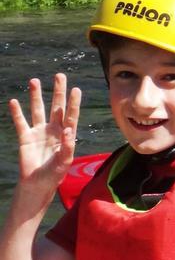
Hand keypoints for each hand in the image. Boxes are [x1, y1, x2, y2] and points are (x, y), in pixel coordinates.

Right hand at [9, 74, 80, 192]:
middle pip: (56, 106)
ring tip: (35, 81)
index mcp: (66, 135)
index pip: (71, 115)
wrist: (37, 184)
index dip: (73, 103)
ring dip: (36, 96)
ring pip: (37, 110)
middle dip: (58, 91)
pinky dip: (16, 112)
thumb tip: (69, 130)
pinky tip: (14, 101)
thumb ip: (68, 147)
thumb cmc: (54, 174)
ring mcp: (39, 132)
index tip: (76, 89)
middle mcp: (53, 130)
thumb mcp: (64, 162)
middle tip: (59, 75)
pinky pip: (20, 122)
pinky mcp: (25, 137)